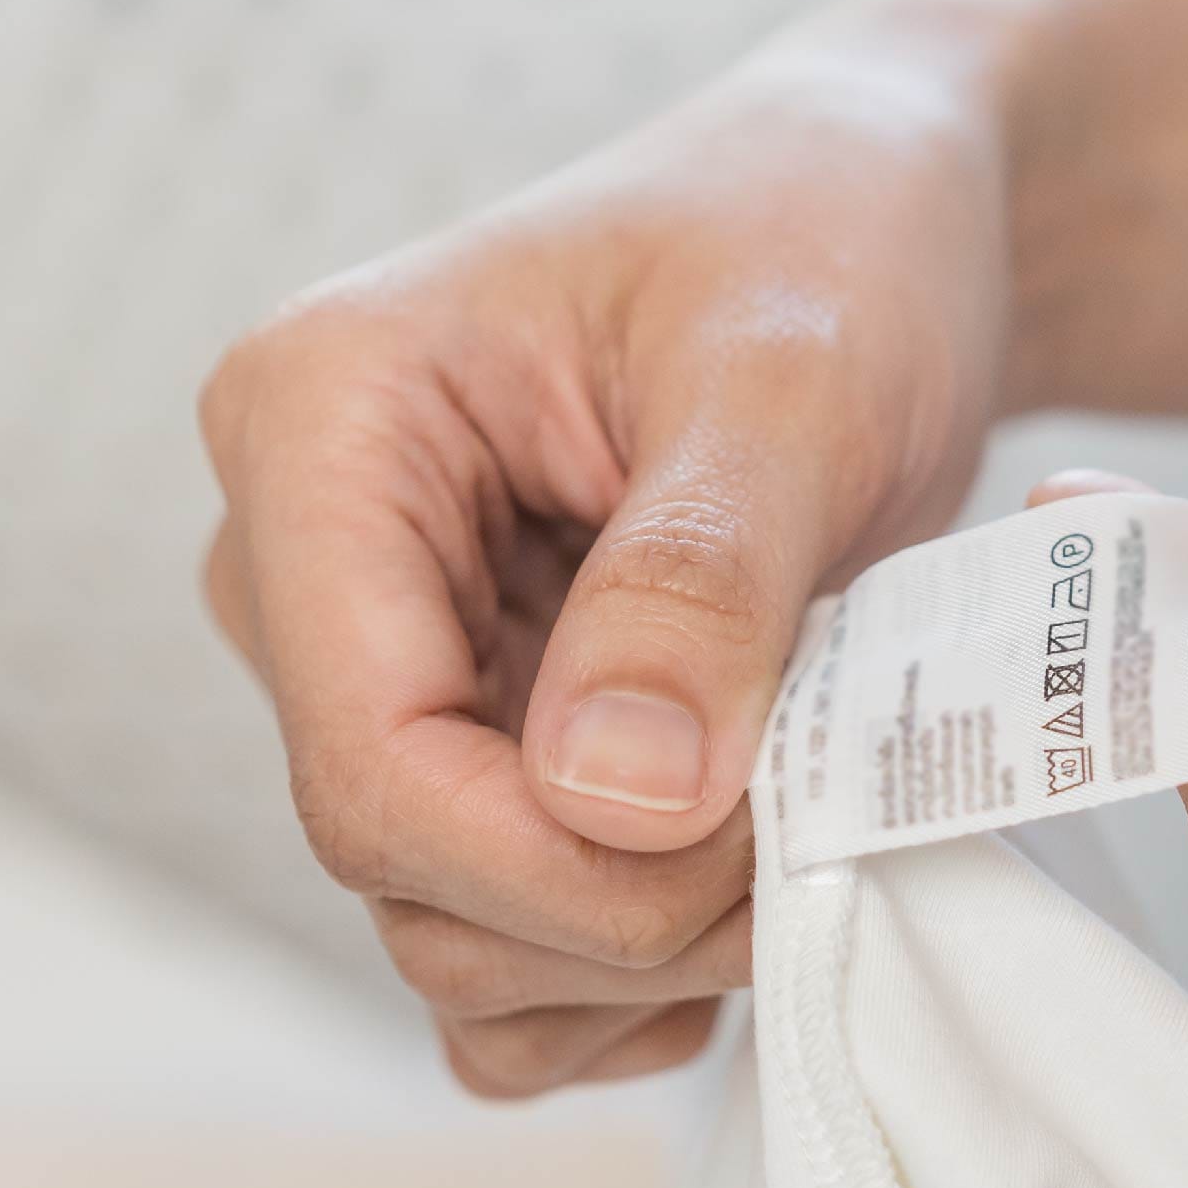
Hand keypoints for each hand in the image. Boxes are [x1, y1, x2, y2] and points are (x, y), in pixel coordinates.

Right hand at [198, 4, 1015, 1094]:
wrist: (871, 216)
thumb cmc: (826, 238)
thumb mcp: (792, 376)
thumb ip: (700, 578)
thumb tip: (610, 800)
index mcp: (322, 426)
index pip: (370, 758)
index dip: (562, 867)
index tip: (763, 846)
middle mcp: (315, 560)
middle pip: (403, 863)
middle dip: (620, 908)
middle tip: (821, 831)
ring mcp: (388, 655)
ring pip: (447, 928)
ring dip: (631, 950)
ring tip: (803, 839)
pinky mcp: (472, 726)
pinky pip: (494, 937)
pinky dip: (616, 971)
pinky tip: (739, 903)